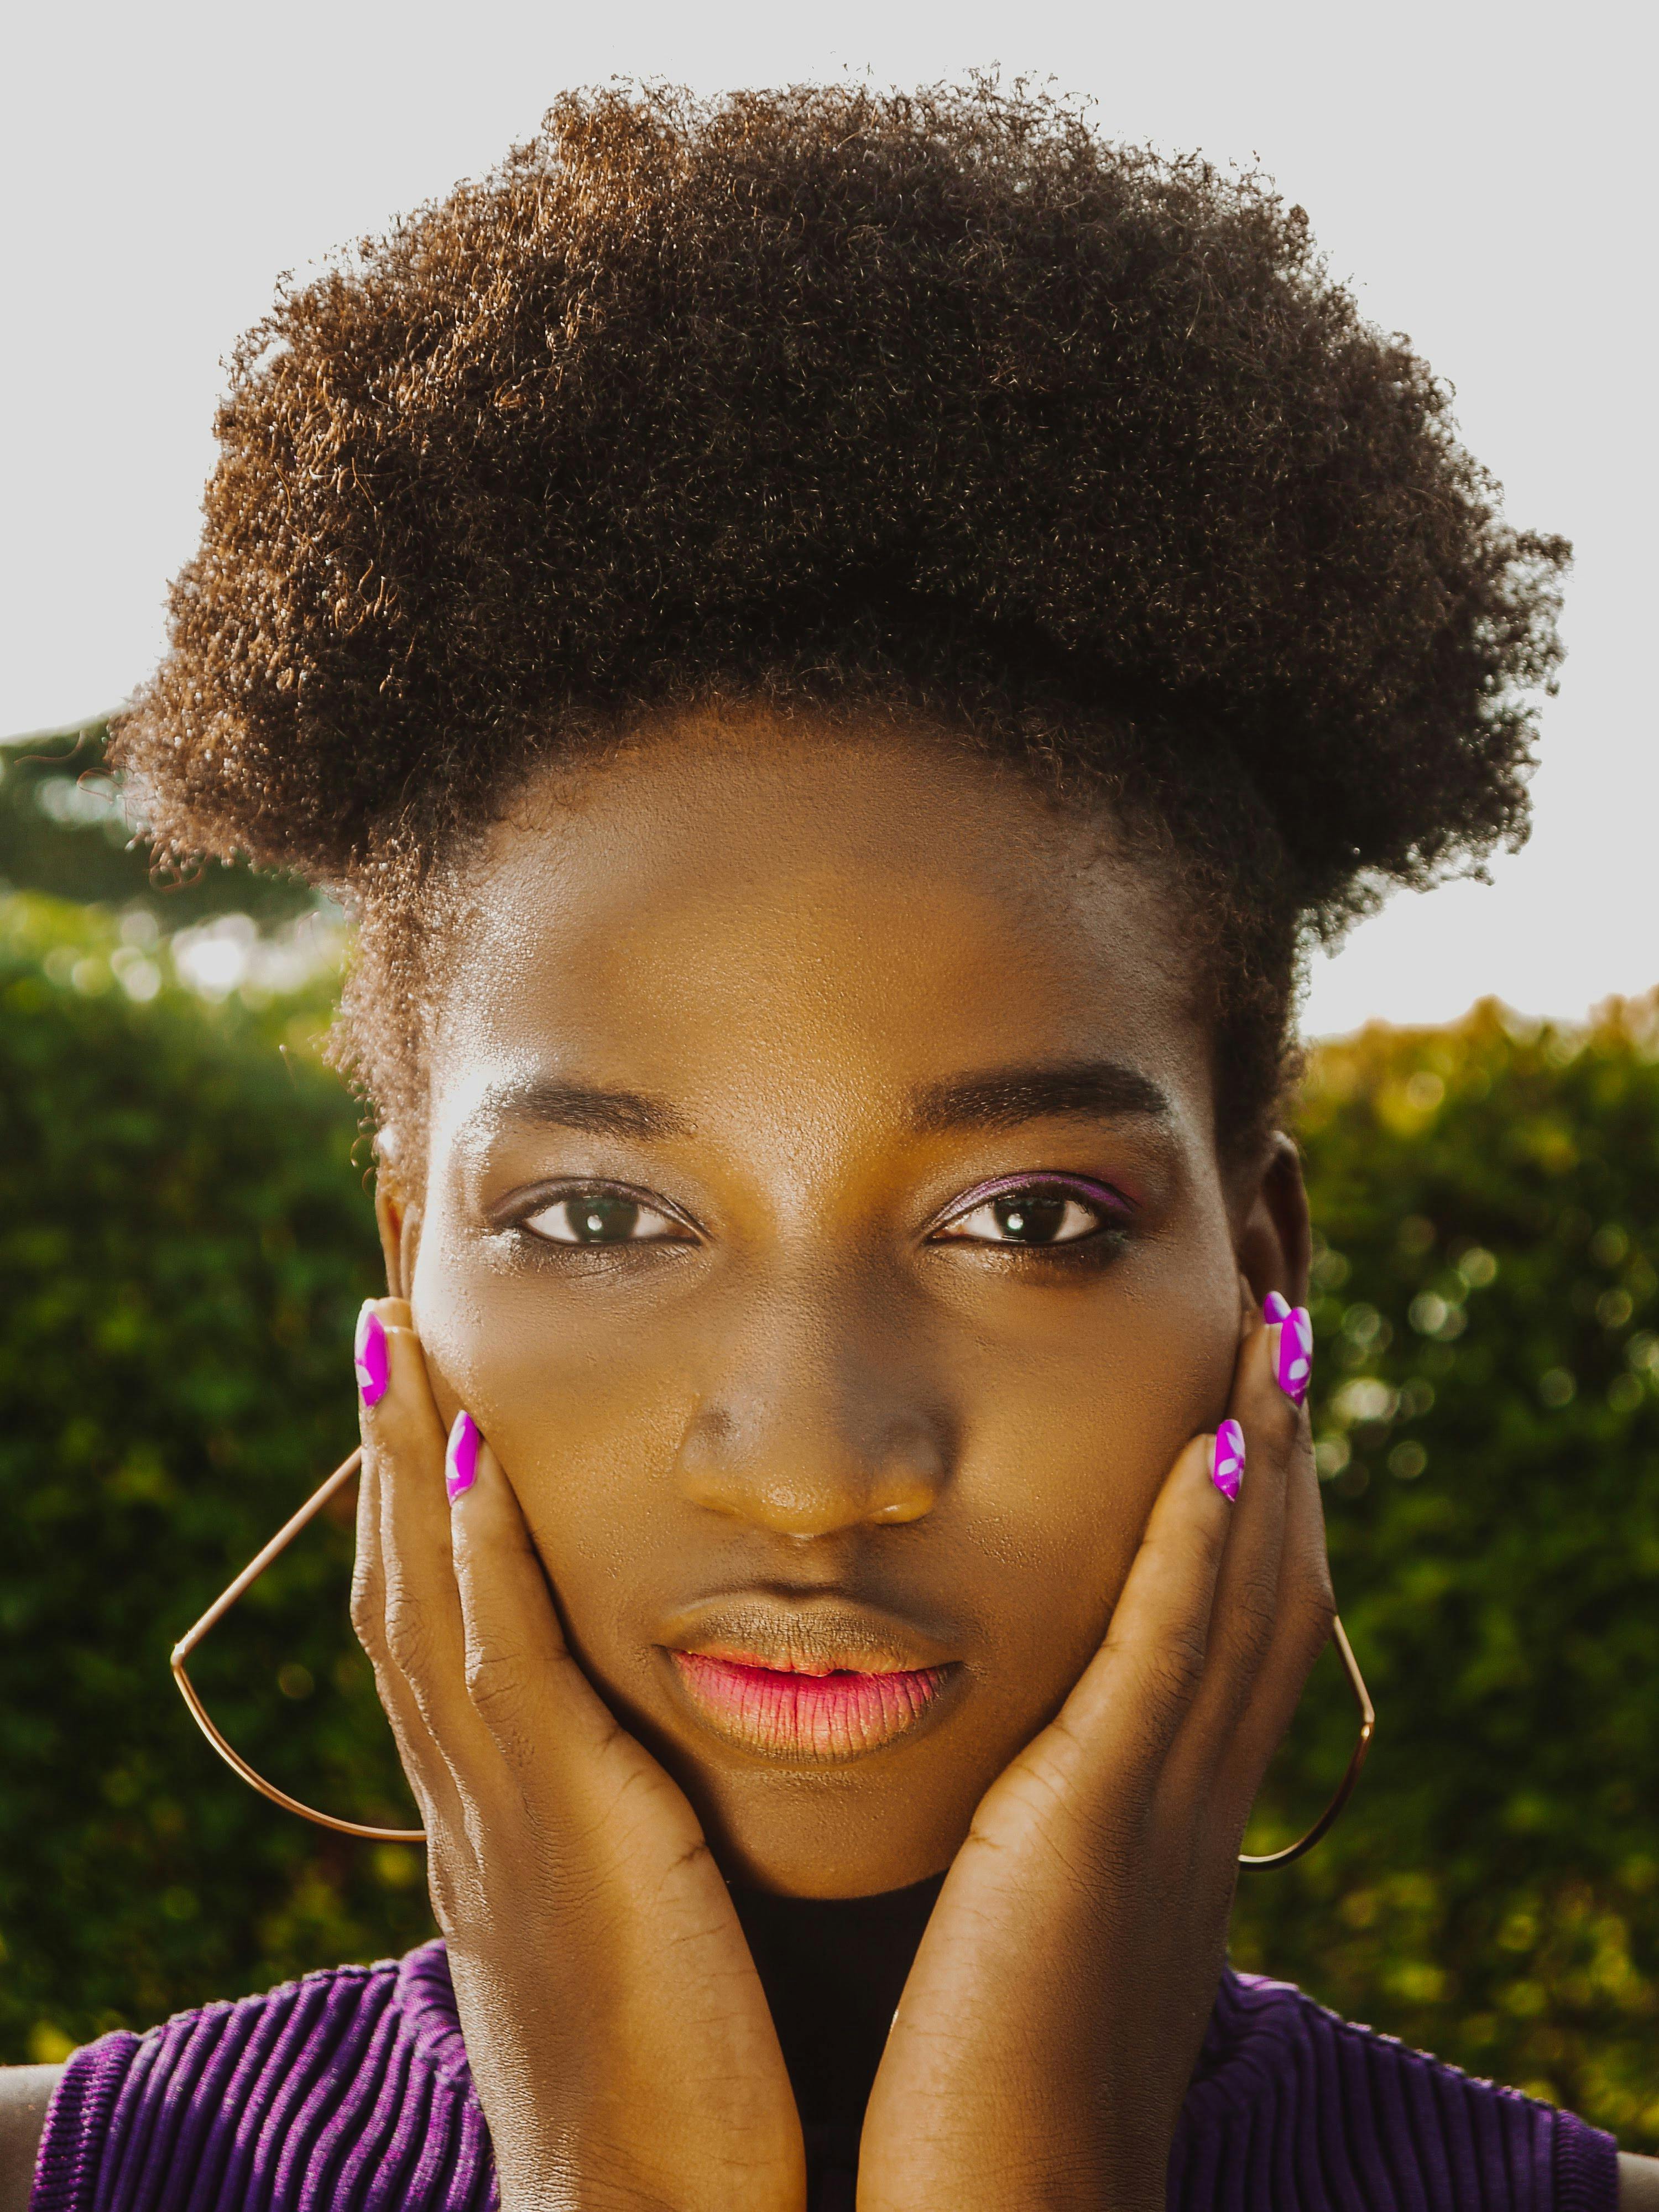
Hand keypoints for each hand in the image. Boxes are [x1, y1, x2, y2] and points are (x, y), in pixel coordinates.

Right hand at [350, 1300, 805, 2211]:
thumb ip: (632, 1832)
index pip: (437, 1621)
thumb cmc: (679, 2083)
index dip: (417, 1505)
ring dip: (406, 1458)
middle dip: (386, 1448)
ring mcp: (496, 1808)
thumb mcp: (635, 1924)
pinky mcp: (556, 1828)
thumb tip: (657, 1772)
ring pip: (425, 1595)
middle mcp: (470, 1797)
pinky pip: (499, 1660)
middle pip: (402, 1583)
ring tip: (397, 1331)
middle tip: (383, 1318)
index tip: (424, 1389)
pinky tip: (475, 1449)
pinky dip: (475, 1550)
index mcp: (495, 1816)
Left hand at [857, 1294, 1331, 2211]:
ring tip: (1262, 1341)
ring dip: (1253, 1462)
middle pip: (1257, 1594)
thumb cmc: (972, 2104)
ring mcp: (1158, 1818)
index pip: (1224, 1636)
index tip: (1237, 1401)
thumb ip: (1026, 1848)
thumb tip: (1004, 1781)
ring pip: (1234, 1602)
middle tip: (1275, 1329)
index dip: (1245, 1514)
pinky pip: (1167, 1660)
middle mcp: (1186, 1810)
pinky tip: (1205, 1448)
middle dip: (1271, 1455)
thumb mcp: (1024, 1939)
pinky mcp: (1097, 1834)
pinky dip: (1196, 1549)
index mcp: (1162, 1832)